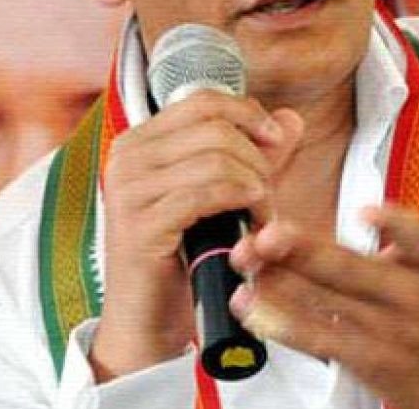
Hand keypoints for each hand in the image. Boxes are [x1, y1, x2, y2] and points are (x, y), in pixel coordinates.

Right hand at [90, 91, 302, 381]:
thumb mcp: (229, 194)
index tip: (277, 141)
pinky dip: (241, 207)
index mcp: (141, 140)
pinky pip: (207, 194)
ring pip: (216, 160)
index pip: (203, 100)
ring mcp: (129, 189)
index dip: (249, 113)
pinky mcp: (140, 224)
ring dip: (254, 188)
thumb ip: (258, 154)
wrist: (151, 318)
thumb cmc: (187, 254)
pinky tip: (249, 227)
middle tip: (266, 195)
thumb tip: (290, 118)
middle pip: (215, 128)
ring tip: (259, 216)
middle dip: (256, 159)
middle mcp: (127, 156)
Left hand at [229, 130, 418, 408]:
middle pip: (355, 274)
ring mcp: (390, 334)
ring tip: (247, 265)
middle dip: (308, 254)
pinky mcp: (371, 362)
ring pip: (329, 307)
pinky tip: (255, 310)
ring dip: (283, 286)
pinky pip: (323, 343)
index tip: (365, 210)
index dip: (394, 226)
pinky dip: (287, 328)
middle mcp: (416, 299)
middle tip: (268, 234)